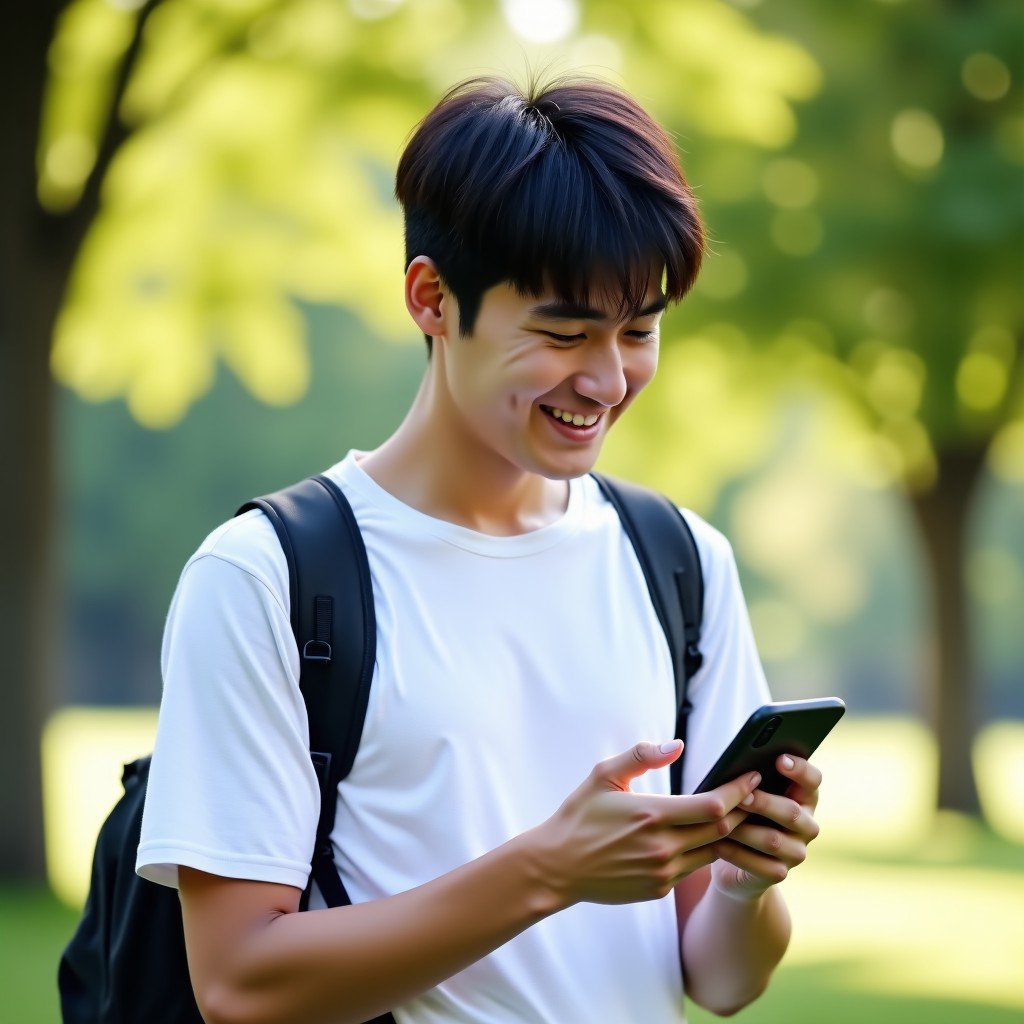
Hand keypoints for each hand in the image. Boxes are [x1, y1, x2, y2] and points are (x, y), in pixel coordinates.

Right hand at [531, 741, 760, 907]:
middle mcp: (662, 847)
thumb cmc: (580, 815)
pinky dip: (705, 850)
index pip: (713, 805)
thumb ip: (642, 755)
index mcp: (651, 814)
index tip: (752, 774)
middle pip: (722, 828)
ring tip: (743, 813)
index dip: (738, 790)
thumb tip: (677, 745)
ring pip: (713, 851)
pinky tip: (709, 836)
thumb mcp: (603, 775)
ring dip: (730, 833)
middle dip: (745, 810)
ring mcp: (663, 872)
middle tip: (758, 792)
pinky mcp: (659, 889)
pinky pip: (693, 868)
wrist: (557, 867)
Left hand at [710, 754, 822, 901]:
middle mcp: (806, 825)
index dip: (800, 769)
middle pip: (792, 812)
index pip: (813, 780)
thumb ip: (749, 780)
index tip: (779, 759)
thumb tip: (736, 765)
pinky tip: (717, 844)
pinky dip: (735, 852)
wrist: (735, 862)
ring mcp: (796, 852)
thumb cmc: (741, 815)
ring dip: (744, 829)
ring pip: (773, 840)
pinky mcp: (780, 873)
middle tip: (742, 796)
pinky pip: (760, 864)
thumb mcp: (746, 794)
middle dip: (764, 803)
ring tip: (721, 820)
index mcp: (803, 797)